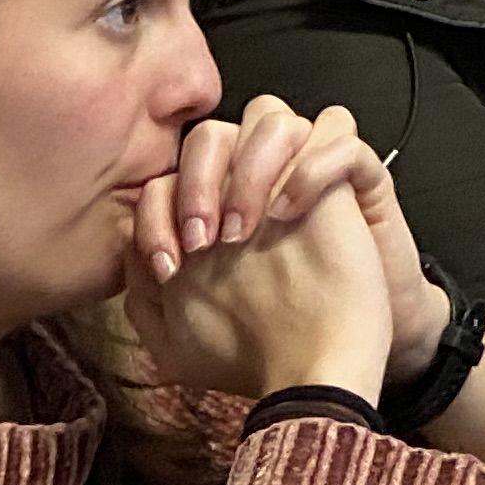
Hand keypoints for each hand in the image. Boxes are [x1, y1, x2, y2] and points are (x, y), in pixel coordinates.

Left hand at [123, 97, 398, 403]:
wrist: (327, 366)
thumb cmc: (260, 349)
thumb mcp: (179, 337)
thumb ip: (144, 290)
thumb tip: (132, 246)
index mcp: (209, 212)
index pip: (169, 174)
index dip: (159, 212)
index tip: (170, 265)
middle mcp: (250, 185)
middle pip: (213, 133)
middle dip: (200, 179)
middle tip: (206, 241)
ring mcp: (300, 175)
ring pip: (273, 118)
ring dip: (252, 165)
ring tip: (250, 227)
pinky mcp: (352, 179)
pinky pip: (338, 135)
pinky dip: (312, 165)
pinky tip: (292, 214)